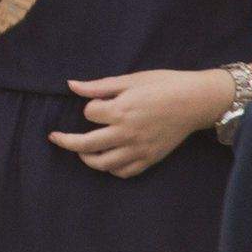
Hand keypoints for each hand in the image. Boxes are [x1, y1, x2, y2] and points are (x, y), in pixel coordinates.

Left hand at [50, 70, 223, 176]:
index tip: (98, 103)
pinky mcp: (150, 159)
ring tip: (80, 152)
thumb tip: (71, 85)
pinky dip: (111, 168)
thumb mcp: (131, 79)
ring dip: (86, 159)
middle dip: (66, 141)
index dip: (90, 107)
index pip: (89, 113)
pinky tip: (107, 160)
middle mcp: (127, 133)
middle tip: (55, 137)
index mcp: (121, 110)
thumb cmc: (164, 84)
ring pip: (102, 163)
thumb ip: (99, 86)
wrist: (196, 100)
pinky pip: (124, 171)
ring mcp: (139, 149)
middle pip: (86, 144)